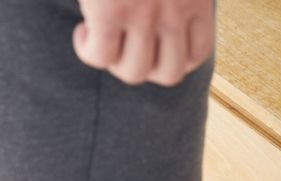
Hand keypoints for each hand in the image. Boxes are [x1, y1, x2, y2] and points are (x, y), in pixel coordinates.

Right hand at [73, 0, 213, 86]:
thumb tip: (158, 30)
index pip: (198, 52)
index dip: (175, 58)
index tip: (153, 44)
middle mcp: (175, 6)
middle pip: (168, 74)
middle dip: (146, 66)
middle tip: (125, 43)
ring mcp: (144, 10)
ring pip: (134, 71)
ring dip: (115, 61)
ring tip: (99, 35)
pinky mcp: (109, 9)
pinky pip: (99, 57)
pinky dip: (87, 49)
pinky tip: (82, 29)